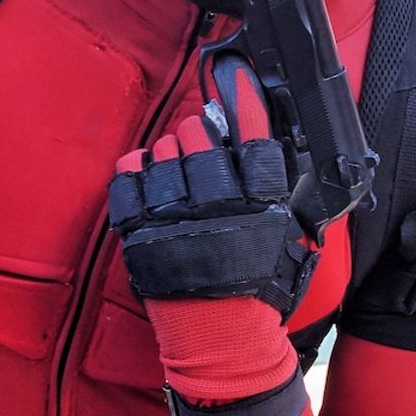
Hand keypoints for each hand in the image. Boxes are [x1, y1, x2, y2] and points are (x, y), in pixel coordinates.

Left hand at [108, 56, 313, 402]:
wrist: (219, 336)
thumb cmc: (256, 290)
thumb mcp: (287, 240)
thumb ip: (279, 195)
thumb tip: (264, 147)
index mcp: (259, 205)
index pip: (255, 138)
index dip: (244, 102)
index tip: (235, 78)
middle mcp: (218, 207)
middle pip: (202, 139)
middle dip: (200, 130)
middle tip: (200, 136)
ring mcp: (176, 219)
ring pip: (166, 154)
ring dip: (170, 151)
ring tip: (176, 162)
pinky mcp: (142, 234)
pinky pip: (129, 181)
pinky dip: (135, 169)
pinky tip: (144, 169)